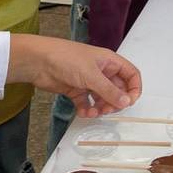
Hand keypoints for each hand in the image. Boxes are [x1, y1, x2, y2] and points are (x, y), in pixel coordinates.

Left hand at [7, 35, 141, 117]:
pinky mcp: (76, 90)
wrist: (38, 62)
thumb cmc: (67, 59)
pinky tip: (83, 112)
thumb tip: (127, 102)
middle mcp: (102, 72)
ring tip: (93, 113)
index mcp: (110, 62)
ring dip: (101, 108)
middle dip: (115, 102)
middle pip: (117, 89)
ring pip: (102, 98)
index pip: (131, 75)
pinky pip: (87, 103)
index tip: (130, 102)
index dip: (134, 88)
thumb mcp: (91, 75)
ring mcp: (88, 81)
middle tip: (108, 110)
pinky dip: (87, 110)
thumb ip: (109, 91)